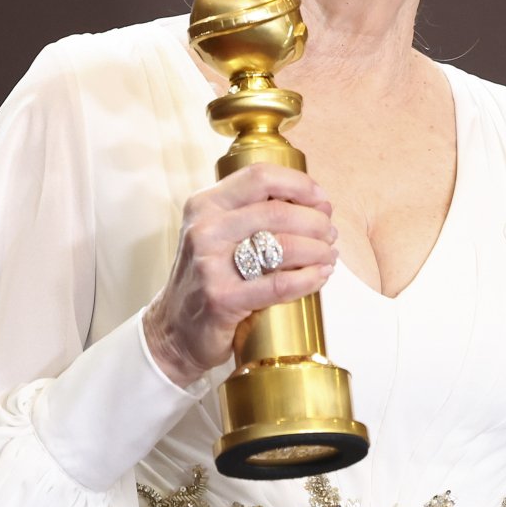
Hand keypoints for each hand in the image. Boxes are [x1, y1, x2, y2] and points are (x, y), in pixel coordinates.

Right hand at [143, 162, 339, 385]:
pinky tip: (321, 276)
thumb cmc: (208, 277)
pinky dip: (309, 279)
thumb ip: (252, 213)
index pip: (260, 177)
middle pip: (278, 212)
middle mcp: (205, 229)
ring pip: (283, 246)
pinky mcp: (222, 298)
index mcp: (205, 204)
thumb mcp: (218, 233)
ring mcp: (211, 264)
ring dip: (318, 250)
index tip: (321, 200)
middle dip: (316, 222)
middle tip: (330, 234)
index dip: (299, 185)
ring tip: (328, 255)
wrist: (175, 330)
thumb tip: (314, 204)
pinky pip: (280, 284)